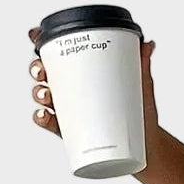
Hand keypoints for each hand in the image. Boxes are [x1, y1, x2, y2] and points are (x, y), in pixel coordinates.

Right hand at [27, 28, 159, 141]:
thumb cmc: (141, 113)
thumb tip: (148, 44)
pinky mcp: (71, 132)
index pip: (58, 53)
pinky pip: (49, 123)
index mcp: (83, 72)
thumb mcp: (142, 87)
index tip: (35, 35)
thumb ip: (141, 64)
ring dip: (38, 93)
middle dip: (36, 68)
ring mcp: (70, 111)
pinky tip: (44, 116)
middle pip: (44, 73)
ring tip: (47, 95)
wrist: (147, 147)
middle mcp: (72, 90)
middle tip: (42, 71)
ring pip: (43, 96)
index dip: (41, 42)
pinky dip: (42, 118)